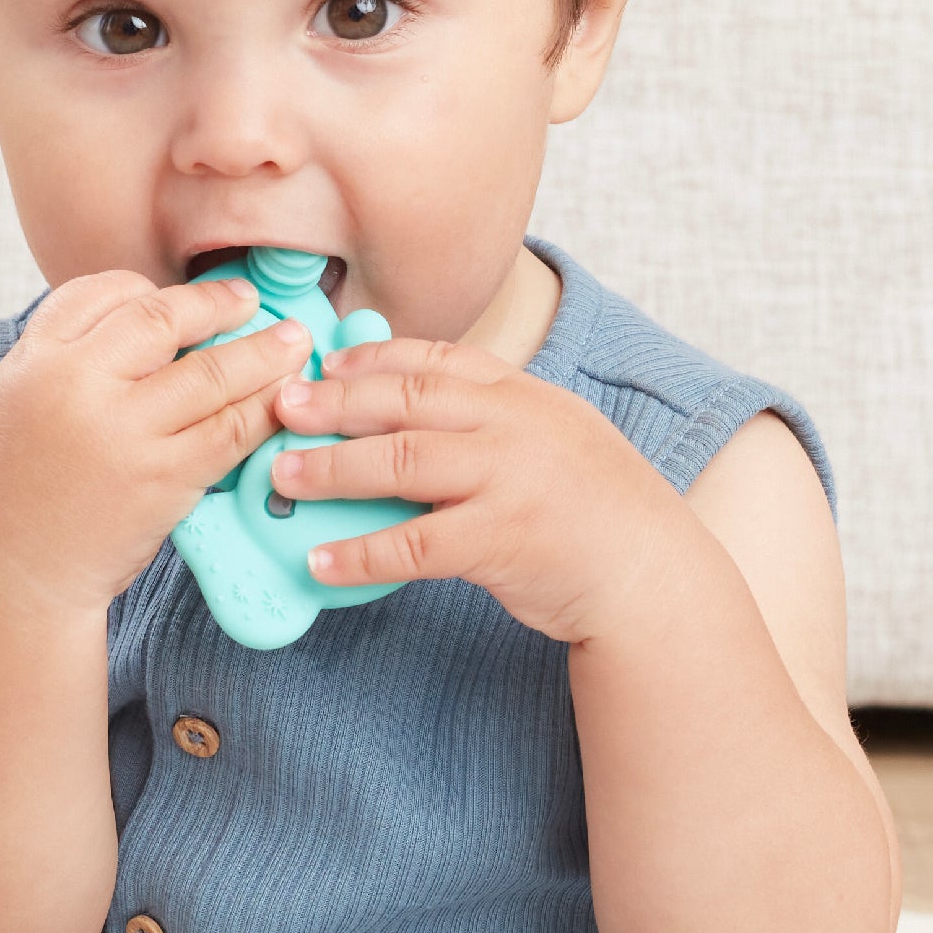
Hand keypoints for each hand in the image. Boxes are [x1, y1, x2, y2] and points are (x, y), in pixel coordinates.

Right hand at [0, 270, 311, 617]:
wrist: (8, 580)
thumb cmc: (12, 499)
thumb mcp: (11, 408)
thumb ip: (63, 366)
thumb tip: (144, 334)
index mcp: (31, 361)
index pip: (98, 293)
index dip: (148, 291)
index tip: (180, 301)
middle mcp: (74, 385)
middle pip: (161, 318)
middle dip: (216, 304)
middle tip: (250, 301)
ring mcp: (122, 430)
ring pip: (211, 371)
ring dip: (263, 350)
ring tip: (293, 341)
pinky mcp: (163, 477)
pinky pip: (231, 429)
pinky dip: (266, 408)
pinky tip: (284, 398)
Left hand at [267, 337, 702, 644]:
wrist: (651, 574)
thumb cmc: (593, 509)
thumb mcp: (552, 437)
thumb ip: (489, 418)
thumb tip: (407, 412)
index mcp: (523, 394)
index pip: (436, 359)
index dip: (373, 358)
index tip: (324, 361)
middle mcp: (513, 426)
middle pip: (405, 400)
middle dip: (334, 400)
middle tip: (280, 404)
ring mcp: (509, 480)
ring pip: (400, 461)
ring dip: (332, 467)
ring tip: (283, 475)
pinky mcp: (502, 540)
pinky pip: (413, 543)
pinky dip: (360, 552)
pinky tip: (321, 560)